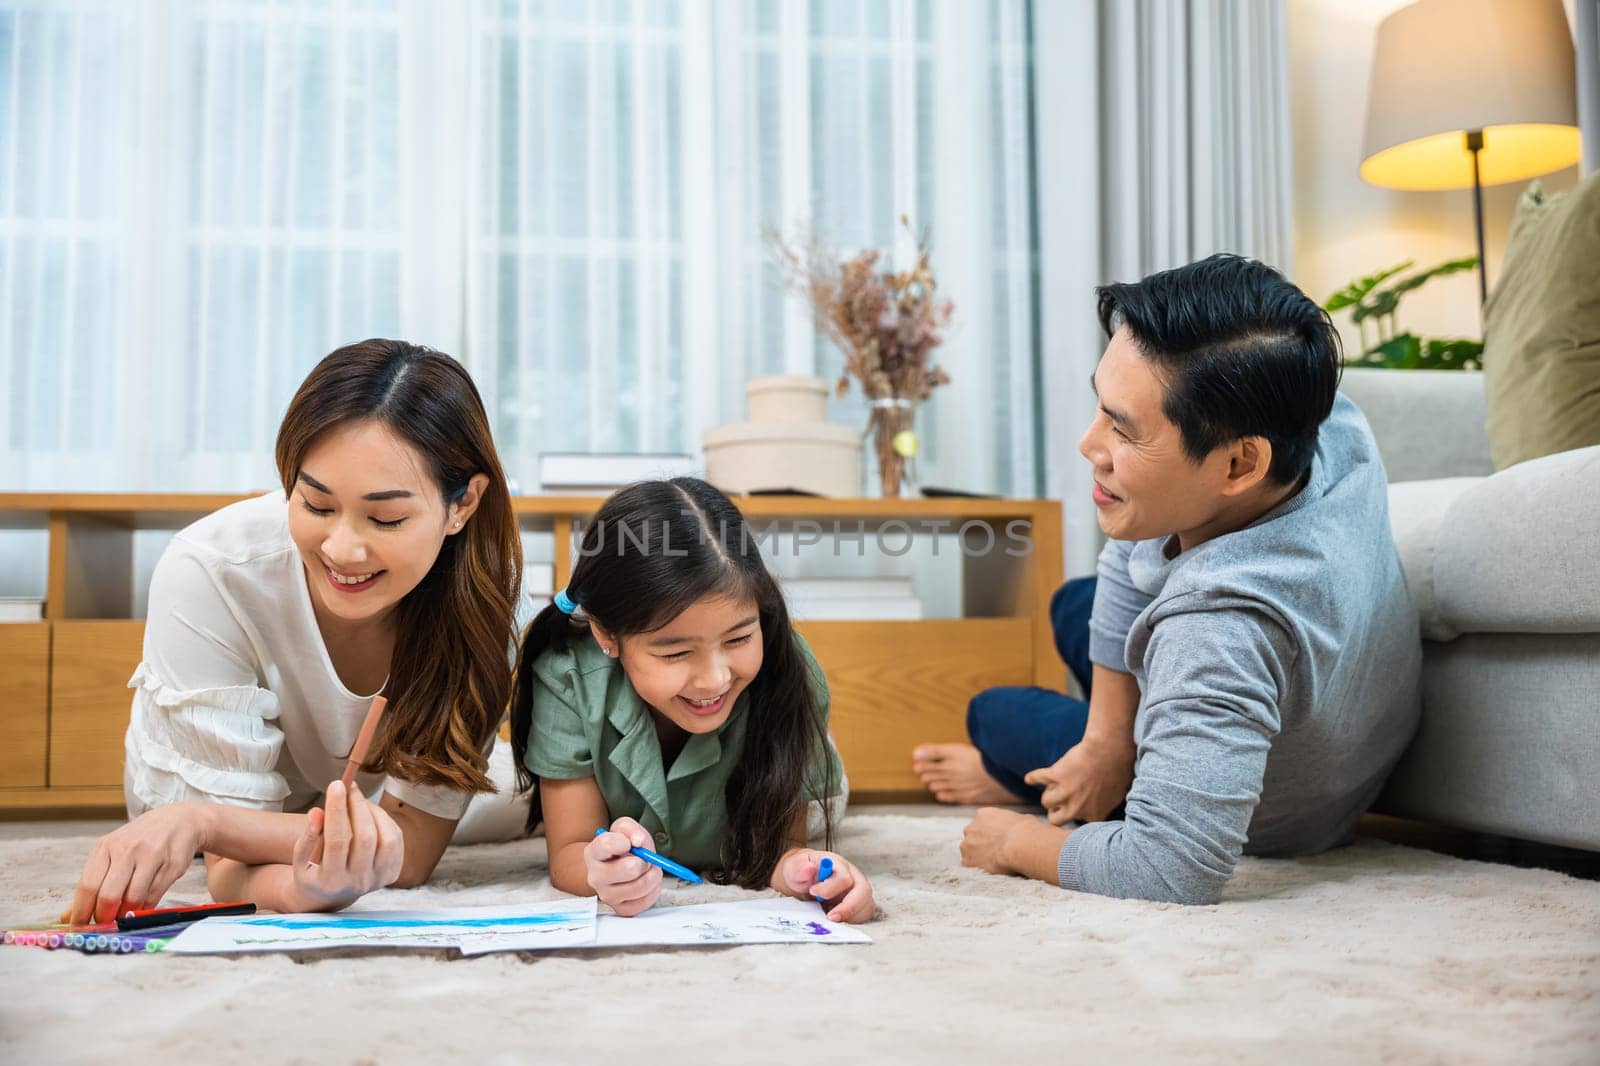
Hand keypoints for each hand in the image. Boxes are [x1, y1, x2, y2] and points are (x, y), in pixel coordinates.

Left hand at [66, 803, 208, 923]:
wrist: (178, 820)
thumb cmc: (139, 840)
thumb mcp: (110, 854)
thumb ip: (91, 884)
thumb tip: (67, 916)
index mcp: (105, 847)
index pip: (87, 887)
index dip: (81, 913)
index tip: (79, 928)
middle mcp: (127, 849)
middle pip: (108, 895)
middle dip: (105, 917)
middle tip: (105, 923)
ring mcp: (151, 856)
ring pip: (132, 899)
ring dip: (126, 914)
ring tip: (124, 914)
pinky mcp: (172, 865)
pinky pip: (153, 897)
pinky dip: (144, 908)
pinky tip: (141, 905)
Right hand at [288, 780, 404, 910]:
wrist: (330, 896)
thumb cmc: (313, 872)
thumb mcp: (300, 860)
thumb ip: (307, 837)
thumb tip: (317, 812)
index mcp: (331, 881)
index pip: (337, 840)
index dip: (337, 810)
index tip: (336, 785)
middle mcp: (358, 883)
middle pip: (365, 838)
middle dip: (358, 806)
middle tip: (350, 787)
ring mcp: (378, 879)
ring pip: (387, 838)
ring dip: (374, 812)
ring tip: (359, 801)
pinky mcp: (392, 874)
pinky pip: (396, 841)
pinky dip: (386, 821)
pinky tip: (371, 813)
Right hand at [585, 817, 663, 916]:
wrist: (614, 867)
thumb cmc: (620, 849)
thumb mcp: (623, 830)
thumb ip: (629, 828)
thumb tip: (638, 841)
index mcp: (593, 853)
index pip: (607, 845)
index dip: (625, 842)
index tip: (630, 843)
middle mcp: (595, 877)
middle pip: (629, 869)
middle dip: (644, 861)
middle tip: (643, 859)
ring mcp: (606, 895)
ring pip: (641, 886)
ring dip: (652, 875)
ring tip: (647, 870)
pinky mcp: (620, 909)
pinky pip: (646, 901)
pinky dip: (653, 890)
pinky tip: (646, 882)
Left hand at [773, 849, 874, 923]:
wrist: (805, 878)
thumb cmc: (802, 873)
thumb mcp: (794, 867)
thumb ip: (799, 868)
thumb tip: (809, 868)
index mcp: (837, 864)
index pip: (842, 876)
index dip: (829, 887)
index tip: (813, 892)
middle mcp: (852, 876)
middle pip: (863, 890)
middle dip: (848, 907)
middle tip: (830, 918)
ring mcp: (858, 890)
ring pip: (866, 904)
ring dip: (851, 916)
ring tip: (830, 920)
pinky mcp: (859, 904)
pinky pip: (864, 914)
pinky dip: (853, 921)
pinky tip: (837, 922)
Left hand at [960, 807, 1068, 881]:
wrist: (1020, 845)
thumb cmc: (1027, 831)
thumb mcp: (1023, 819)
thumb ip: (1015, 822)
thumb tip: (1023, 825)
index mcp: (983, 815)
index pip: (981, 823)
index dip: (989, 833)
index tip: (997, 841)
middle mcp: (971, 827)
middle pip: (973, 837)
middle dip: (981, 844)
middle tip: (995, 853)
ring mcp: (967, 844)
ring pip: (969, 852)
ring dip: (978, 857)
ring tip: (994, 864)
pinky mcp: (967, 861)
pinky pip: (969, 867)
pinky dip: (977, 870)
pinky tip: (989, 871)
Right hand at [1023, 735, 1134, 825]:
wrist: (1110, 749)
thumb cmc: (1119, 770)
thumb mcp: (1117, 796)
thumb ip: (1104, 808)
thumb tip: (1101, 812)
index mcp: (1093, 815)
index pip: (1076, 827)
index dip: (1074, 818)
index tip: (1072, 812)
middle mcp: (1076, 808)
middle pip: (1055, 819)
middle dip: (1056, 812)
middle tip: (1058, 804)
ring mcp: (1064, 792)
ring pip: (1046, 802)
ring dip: (1049, 794)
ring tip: (1051, 788)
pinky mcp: (1054, 776)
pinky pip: (1036, 779)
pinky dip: (1032, 778)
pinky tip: (1030, 779)